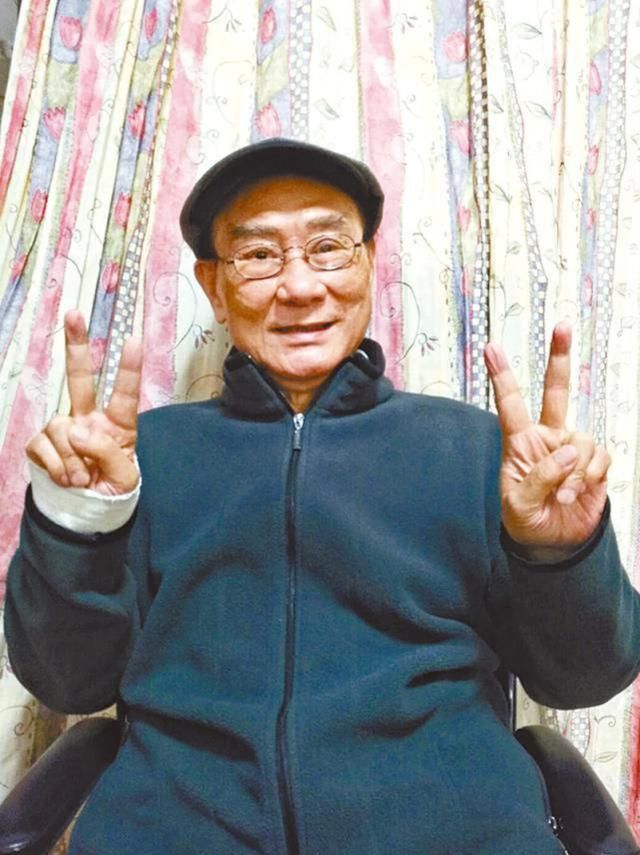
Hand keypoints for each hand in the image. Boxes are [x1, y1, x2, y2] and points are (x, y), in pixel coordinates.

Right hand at [26, 310, 142, 495]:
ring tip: (82, 479)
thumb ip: (107, 452)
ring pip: (60, 428)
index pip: (125, 395)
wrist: (85, 513)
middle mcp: (88, 420)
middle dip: (76, 346)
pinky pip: (42, 446)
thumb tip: (77, 430)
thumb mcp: (124, 477)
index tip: (134, 340)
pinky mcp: (40, 444)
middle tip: (74, 313)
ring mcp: (63, 430)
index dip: (129, 369)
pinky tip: (66, 478)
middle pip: (80, 378)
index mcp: (118, 426)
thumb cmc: (111, 490)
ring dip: (71, 459)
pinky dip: (55, 466)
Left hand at [484, 324, 609, 548]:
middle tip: (562, 325)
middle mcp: (547, 439)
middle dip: (559, 358)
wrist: (553, 545)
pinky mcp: (595, 464)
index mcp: (519, 444)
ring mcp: (573, 450)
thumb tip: (568, 451)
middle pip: (556, 392)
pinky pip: (599, 458)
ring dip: (575, 470)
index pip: (510, 404)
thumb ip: (539, 477)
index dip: (502, 376)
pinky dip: (590, 477)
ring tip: (563, 496)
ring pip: (582, 439)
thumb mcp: (519, 504)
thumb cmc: (526, 521)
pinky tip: (578, 494)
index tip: (490, 347)